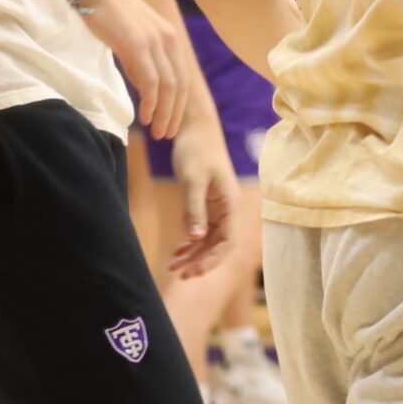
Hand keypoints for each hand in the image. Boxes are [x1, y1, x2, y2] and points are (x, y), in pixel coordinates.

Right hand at [84, 0, 195, 140]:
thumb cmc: (109, 12)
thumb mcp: (133, 38)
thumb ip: (142, 61)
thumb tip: (146, 88)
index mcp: (170, 37)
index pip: (183, 78)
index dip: (179, 104)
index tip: (172, 123)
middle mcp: (169, 39)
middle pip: (180, 86)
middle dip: (174, 113)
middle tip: (167, 134)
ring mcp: (155, 41)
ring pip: (168, 87)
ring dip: (164, 113)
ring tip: (158, 132)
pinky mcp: (138, 45)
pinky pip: (151, 81)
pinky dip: (151, 102)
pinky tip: (145, 117)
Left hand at [165, 123, 240, 277]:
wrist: (195, 128)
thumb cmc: (196, 150)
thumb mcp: (193, 180)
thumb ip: (194, 209)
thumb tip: (195, 238)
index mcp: (230, 203)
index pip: (228, 241)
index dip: (212, 260)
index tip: (193, 272)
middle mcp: (227, 208)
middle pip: (219, 245)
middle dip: (201, 261)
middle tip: (180, 275)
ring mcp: (218, 207)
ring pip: (209, 240)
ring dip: (193, 255)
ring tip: (172, 266)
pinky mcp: (207, 203)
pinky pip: (202, 230)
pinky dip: (191, 242)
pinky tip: (178, 252)